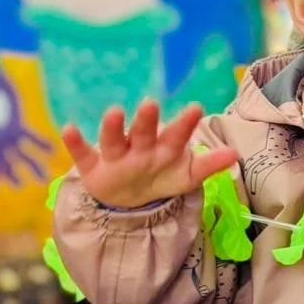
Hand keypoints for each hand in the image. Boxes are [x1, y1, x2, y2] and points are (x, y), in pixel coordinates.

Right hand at [61, 101, 239, 209]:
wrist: (129, 199)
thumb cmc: (160, 176)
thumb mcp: (186, 175)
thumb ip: (208, 165)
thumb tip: (235, 154)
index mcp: (164, 149)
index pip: (176, 135)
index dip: (185, 124)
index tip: (197, 108)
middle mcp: (139, 148)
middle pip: (144, 133)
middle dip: (147, 121)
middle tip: (151, 104)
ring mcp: (115, 156)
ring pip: (113, 141)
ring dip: (112, 127)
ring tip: (113, 112)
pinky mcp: (93, 169)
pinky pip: (83, 155)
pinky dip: (75, 143)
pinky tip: (68, 129)